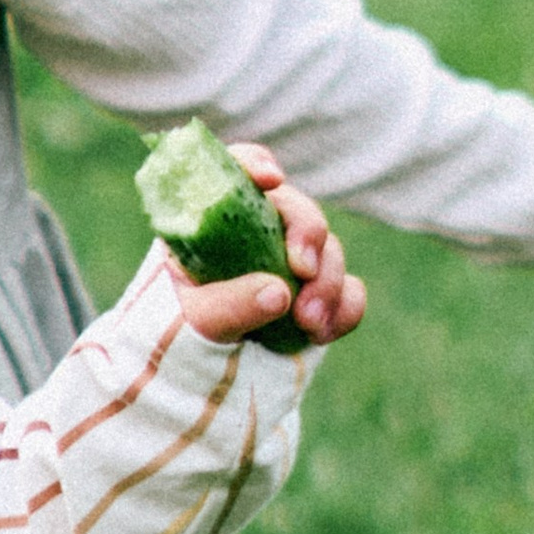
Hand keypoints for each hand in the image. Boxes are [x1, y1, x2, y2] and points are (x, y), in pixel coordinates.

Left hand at [171, 147, 365, 349]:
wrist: (198, 369)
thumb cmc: (183, 329)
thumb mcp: (195, 317)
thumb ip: (227, 304)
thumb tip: (280, 293)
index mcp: (219, 218)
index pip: (238, 169)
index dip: (256, 164)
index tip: (271, 180)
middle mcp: (261, 229)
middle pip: (298, 210)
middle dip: (310, 237)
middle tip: (304, 272)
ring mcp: (294, 260)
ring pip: (330, 250)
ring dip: (328, 284)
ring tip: (309, 324)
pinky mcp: (318, 293)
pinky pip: (350, 290)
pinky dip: (345, 308)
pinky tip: (323, 334)